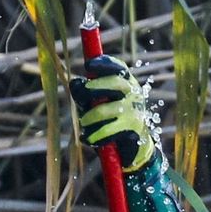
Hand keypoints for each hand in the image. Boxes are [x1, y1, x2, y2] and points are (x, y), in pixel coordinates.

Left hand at [69, 55, 156, 172]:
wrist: (135, 147)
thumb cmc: (111, 120)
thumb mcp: (97, 104)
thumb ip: (86, 93)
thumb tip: (74, 82)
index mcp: (127, 83)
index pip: (118, 68)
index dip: (104, 64)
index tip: (88, 65)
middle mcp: (134, 94)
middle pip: (113, 83)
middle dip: (92, 89)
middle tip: (81, 97)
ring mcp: (135, 112)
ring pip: (104, 110)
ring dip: (88, 118)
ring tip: (84, 124)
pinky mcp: (133, 131)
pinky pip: (107, 131)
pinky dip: (93, 136)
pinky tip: (87, 139)